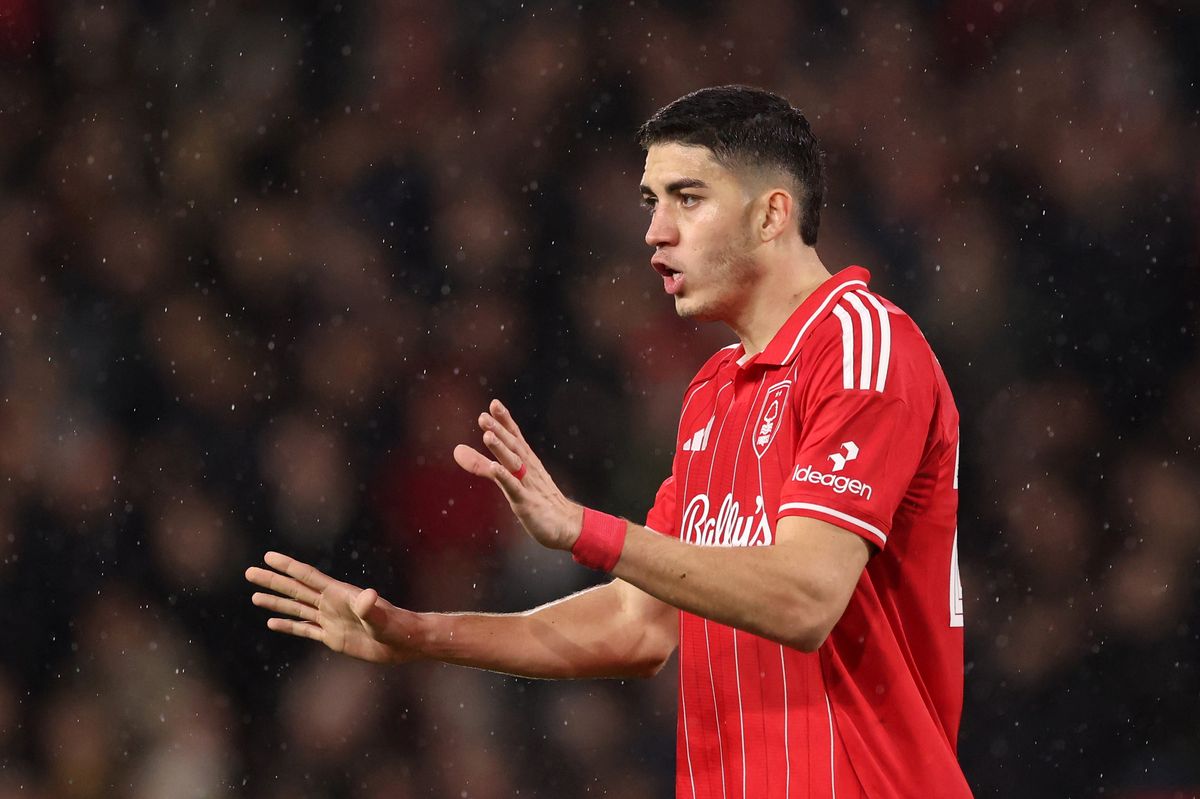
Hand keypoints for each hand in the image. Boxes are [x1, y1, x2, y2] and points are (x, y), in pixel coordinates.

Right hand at [245, 551, 424, 664]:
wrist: (404, 642)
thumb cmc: (397, 626)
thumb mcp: (382, 617)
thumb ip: (371, 608)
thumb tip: (367, 597)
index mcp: (339, 595)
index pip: (307, 577)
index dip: (287, 566)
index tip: (268, 556)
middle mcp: (331, 604)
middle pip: (295, 590)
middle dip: (272, 581)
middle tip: (249, 572)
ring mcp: (331, 620)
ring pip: (297, 608)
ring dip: (276, 602)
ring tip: (254, 597)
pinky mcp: (333, 637)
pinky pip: (305, 630)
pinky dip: (288, 626)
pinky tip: (272, 623)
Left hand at [453, 398, 583, 550]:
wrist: (566, 525)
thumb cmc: (537, 498)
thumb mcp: (506, 477)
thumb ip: (480, 464)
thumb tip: (456, 450)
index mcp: (526, 460)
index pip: (515, 436)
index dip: (505, 421)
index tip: (494, 404)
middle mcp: (529, 468)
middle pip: (513, 446)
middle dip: (500, 430)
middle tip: (484, 416)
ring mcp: (529, 484)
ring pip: (514, 463)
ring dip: (501, 449)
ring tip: (488, 435)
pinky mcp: (527, 502)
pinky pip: (515, 488)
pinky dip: (506, 478)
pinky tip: (496, 469)